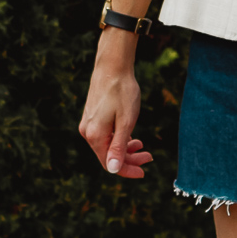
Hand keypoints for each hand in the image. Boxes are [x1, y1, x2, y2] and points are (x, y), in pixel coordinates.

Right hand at [78, 34, 152, 178]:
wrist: (112, 66)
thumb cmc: (122, 91)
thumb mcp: (125, 122)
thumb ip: (118, 147)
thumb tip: (112, 170)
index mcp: (95, 135)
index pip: (110, 163)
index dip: (127, 170)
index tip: (144, 171)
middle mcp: (88, 132)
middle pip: (108, 155)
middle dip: (129, 160)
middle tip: (149, 157)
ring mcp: (88, 124)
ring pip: (107, 145)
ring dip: (125, 149)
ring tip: (142, 146)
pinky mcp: (92, 117)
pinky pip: (105, 135)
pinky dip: (119, 139)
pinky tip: (132, 137)